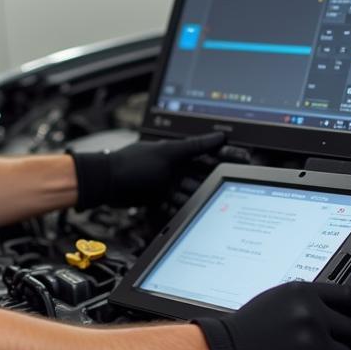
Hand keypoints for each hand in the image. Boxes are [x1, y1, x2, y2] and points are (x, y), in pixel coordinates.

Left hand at [69, 132, 223, 208]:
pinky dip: (184, 209)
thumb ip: (194, 146)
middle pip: (203, 174)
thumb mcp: (167, 152)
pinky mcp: (160, 199)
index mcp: (178, 152)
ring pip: (192, 192)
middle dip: (217, 180)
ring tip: (217, 204)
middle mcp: (175, 168)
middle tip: (233, 186)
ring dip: (201, 197)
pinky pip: (177, 206)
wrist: (107, 182)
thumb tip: (219, 135)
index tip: (243, 159)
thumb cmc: (133, 163)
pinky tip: (195, 214)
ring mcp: (168, 184)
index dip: (226, 155)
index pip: (208, 153)